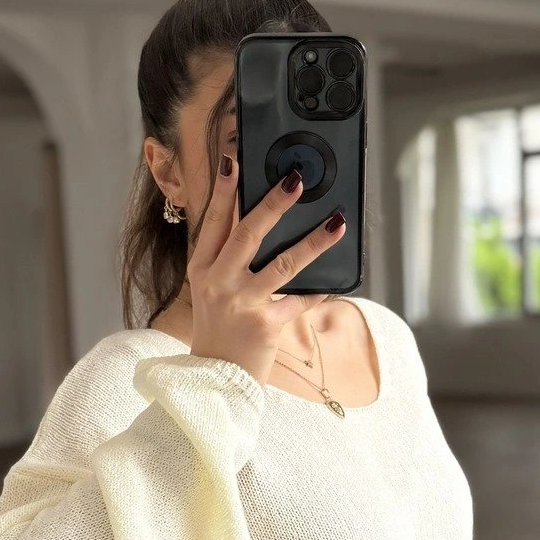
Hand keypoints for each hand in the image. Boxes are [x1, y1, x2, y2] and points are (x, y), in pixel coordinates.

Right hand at [185, 154, 346, 386]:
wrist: (216, 378)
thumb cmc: (219, 328)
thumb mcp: (211, 288)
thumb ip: (228, 257)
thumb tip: (261, 219)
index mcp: (202, 268)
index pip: (213, 221)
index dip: (223, 190)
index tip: (233, 160)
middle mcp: (218, 282)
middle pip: (247, 233)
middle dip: (273, 204)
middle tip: (295, 180)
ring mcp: (241, 303)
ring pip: (282, 263)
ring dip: (313, 241)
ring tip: (337, 221)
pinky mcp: (265, 324)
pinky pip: (300, 300)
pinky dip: (319, 289)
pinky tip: (338, 280)